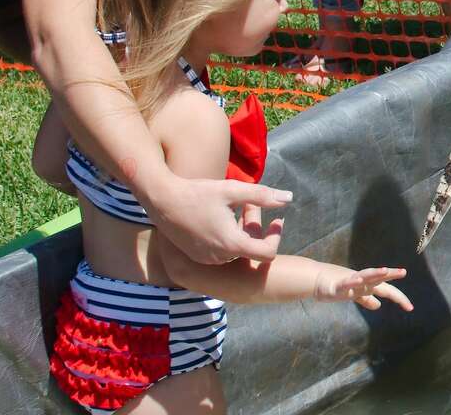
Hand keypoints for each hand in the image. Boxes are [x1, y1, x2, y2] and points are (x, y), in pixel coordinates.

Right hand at [144, 175, 292, 263]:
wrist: (162, 200)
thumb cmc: (198, 193)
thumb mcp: (233, 190)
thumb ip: (262, 196)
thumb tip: (288, 198)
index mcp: (232, 243)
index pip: (268, 254)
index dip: (276, 237)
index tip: (277, 220)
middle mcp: (220, 257)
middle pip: (251, 249)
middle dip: (257, 230)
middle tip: (251, 206)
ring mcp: (207, 259)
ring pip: (236, 250)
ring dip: (242, 234)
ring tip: (237, 210)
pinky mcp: (197, 257)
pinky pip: (221, 252)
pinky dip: (227, 239)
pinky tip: (220, 219)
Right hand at [315, 267, 412, 310]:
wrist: (317, 280)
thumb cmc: (337, 286)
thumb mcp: (355, 295)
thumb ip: (366, 299)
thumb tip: (377, 305)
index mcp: (367, 285)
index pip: (387, 290)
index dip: (399, 298)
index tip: (410, 308)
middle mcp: (361, 281)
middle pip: (378, 278)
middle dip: (391, 275)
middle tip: (403, 272)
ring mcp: (350, 282)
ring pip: (364, 276)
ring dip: (374, 273)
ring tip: (385, 270)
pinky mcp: (338, 286)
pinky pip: (346, 284)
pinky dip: (353, 282)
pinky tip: (359, 280)